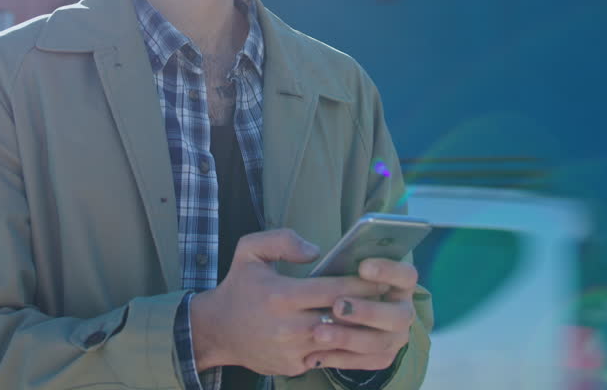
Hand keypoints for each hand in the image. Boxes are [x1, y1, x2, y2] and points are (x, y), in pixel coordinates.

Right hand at [190, 229, 389, 376]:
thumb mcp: (249, 250)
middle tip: (388, 297)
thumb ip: (282, 240)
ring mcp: (292, 350)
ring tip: (378, 316)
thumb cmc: (239, 286)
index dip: (361, 285)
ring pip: (340, 340)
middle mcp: (289, 326)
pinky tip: (356, 334)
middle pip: (342, 318)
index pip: (334, 290)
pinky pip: (328, 357)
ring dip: (360, 329)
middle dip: (368, 307)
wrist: (218, 330)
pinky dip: (342, 346)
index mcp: (281, 295)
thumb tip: (316, 251)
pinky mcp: (293, 366)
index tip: (380, 279)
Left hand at [302, 258, 420, 371]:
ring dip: (349, 338)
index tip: (362, 266)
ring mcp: (395, 336)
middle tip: (337, 306)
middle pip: (398, 316)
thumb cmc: (336, 281)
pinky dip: (339, 359)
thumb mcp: (331, 262)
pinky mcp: (381, 356)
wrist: (341, 313)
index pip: (406, 275)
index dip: (388, 271)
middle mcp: (403, 310)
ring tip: (318, 333)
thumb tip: (310, 252)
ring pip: (379, 342)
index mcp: (399, 282)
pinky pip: (365, 362)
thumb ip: (320, 253)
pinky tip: (314, 355)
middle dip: (368, 311)